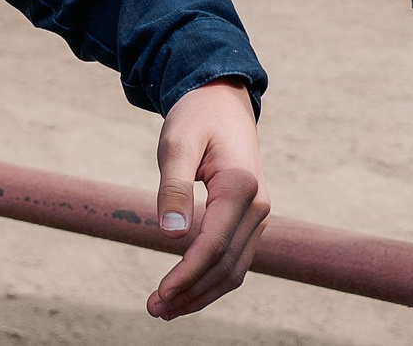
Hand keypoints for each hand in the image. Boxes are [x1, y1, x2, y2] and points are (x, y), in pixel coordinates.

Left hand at [149, 80, 269, 317]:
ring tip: (164, 309)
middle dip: (191, 293)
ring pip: (235, 269)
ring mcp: (258, 215)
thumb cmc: (195, 118)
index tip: (160, 294)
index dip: (187, 274)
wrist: (220, 101)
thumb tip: (171, 234)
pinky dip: (211, 280)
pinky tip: (186, 291)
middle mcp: (257, 205)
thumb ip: (173, 186)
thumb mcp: (176, 142)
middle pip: (227, 265)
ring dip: (201, 293)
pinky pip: (235, 259)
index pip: (214, 245)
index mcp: (240, 186)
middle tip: (153, 310)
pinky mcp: (250, 220)